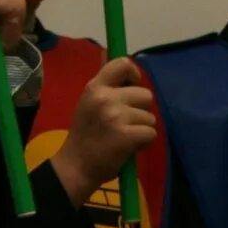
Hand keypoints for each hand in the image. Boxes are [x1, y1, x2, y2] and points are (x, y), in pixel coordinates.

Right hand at [50, 56, 156, 206]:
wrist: (76, 166)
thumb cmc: (85, 134)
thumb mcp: (89, 103)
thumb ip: (106, 86)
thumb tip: (119, 62)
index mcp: (95, 87)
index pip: (122, 64)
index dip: (134, 74)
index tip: (132, 86)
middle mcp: (105, 98)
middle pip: (145, 94)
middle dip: (141, 109)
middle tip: (125, 122)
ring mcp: (116, 116)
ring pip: (150, 117)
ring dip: (142, 128)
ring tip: (124, 136)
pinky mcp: (127, 135)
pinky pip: (151, 133)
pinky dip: (144, 142)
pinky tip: (129, 146)